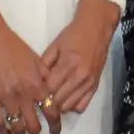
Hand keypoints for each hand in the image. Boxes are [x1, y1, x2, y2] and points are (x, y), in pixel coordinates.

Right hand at [0, 3, 60, 133]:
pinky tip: (7, 131)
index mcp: (37, 84)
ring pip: (16, 126)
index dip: (55, 124)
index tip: (56, 131)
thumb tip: (53, 92)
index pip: (51, 111)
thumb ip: (46, 78)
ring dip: (21, 131)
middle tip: (37, 129)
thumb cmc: (15, 46)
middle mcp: (23, 94)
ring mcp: (6, 98)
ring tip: (22, 129)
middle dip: (37, 130)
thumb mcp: (36, 60)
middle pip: (33, 124)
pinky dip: (3, 130)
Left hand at [40, 0, 119, 115]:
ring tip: (54, 97)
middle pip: (58, 101)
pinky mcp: (96, 85)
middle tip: (43, 96)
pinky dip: (73, 105)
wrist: (97, 27)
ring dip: (59, 105)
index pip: (49, 89)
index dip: (40, 93)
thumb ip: (44, 65)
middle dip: (48, 101)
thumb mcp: (55, 46)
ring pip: (69, 106)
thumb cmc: (74, 34)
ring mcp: (89, 82)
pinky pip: (82, 106)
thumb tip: (35, 83)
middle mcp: (80, 75)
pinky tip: (68, 97)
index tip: (35, 91)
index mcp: (68, 63)